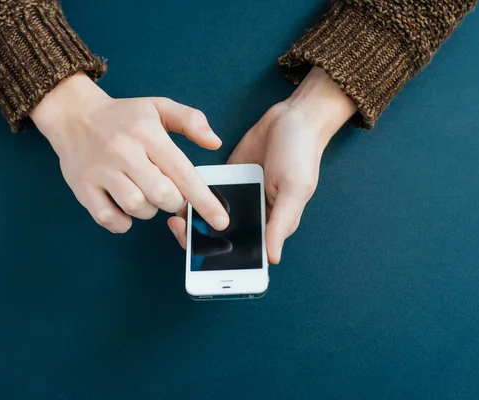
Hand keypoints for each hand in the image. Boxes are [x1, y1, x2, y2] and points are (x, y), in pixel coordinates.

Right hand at [31, 72, 228, 233]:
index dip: (204, 200)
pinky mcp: (82, 187)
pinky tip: (123, 205)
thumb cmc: (123, 116)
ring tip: (142, 191)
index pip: (182, 171)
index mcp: (147, 133)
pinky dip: (122, 221)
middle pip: (162, 195)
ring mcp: (100, 171)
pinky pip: (109, 219)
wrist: (73, 114)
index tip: (221, 220)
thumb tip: (215, 142)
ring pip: (137, 208)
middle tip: (166, 190)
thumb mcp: (158, 107)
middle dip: (173, 201)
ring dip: (147, 209)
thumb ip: (190, 120)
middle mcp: (124, 151)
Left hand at [167, 67, 355, 262]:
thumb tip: (273, 258)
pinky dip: (194, 194)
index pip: (244, 251)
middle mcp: (253, 215)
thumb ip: (281, 224)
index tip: (198, 258)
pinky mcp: (227, 179)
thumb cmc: (302, 155)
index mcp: (272, 224)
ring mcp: (238, 197)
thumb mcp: (294, 190)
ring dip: (193, 216)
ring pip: (210, 216)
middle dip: (198, 237)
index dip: (221, 258)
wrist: (291, 117)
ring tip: (176, 212)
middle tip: (179, 227)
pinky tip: (180, 192)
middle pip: (222, 236)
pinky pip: (206, 191)